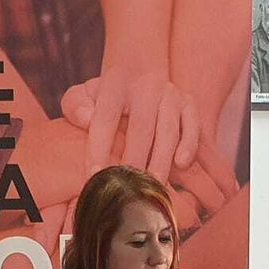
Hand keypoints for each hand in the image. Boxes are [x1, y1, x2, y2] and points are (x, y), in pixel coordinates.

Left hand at [60, 70, 199, 180]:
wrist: (136, 78)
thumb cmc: (103, 99)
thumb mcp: (82, 96)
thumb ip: (75, 106)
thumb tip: (85, 119)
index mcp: (115, 83)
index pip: (105, 118)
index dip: (99, 148)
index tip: (94, 175)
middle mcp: (146, 85)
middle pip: (141, 128)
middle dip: (133, 162)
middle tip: (127, 190)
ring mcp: (170, 94)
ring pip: (168, 131)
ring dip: (160, 162)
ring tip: (152, 188)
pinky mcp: (189, 103)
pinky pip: (193, 126)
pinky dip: (189, 145)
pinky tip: (181, 165)